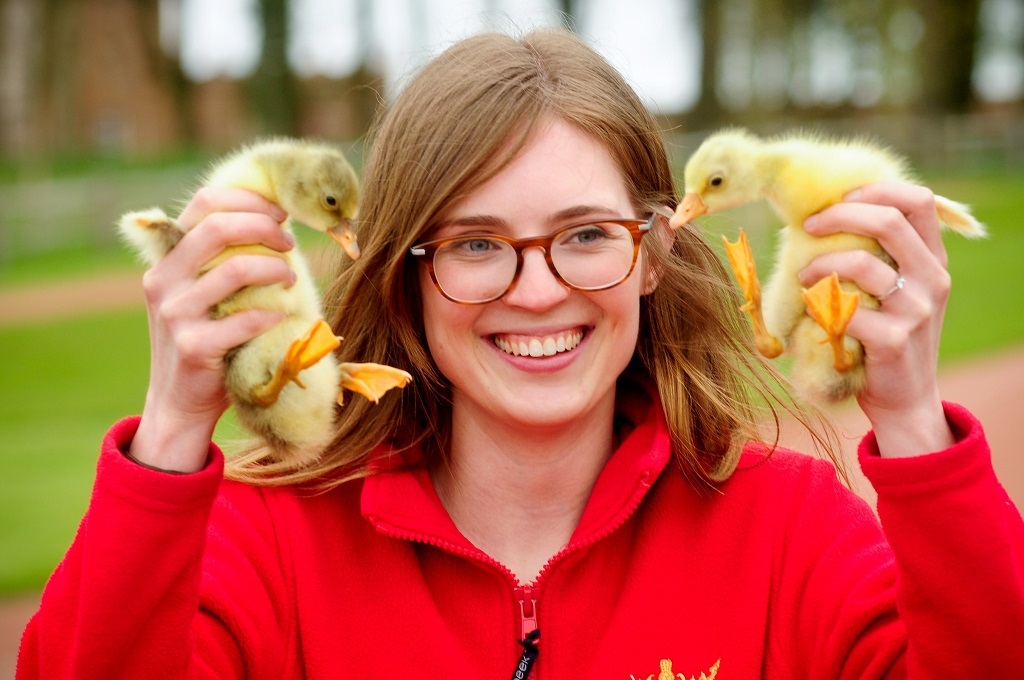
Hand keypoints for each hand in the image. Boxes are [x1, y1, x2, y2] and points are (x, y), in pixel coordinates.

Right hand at [129, 188, 295, 472]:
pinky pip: (245, 319)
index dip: (248, 199)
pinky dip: (271, 313)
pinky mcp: (193, 346)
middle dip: (264, 227)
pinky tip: (281, 314)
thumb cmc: (206, 338)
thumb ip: (223, 259)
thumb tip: (278, 222)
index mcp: (167, 258)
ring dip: (275, 269)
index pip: (204, 203)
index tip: (281, 212)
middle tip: (290, 242)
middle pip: (218, 227)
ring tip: (291, 278)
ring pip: (236, 269)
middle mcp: (163, 280)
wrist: (179, 401)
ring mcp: (175, 313)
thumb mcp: (202, 292)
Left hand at [799, 181, 954, 456]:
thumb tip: (827, 215)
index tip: (839, 198)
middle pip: (888, 222)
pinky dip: (820, 306)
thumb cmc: (889, 335)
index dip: (876, 190)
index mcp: (933, 260)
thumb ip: (881, 257)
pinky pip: (846, 310)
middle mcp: (932, 279)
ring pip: (861, 264)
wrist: (905, 398)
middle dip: (839, 215)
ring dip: (820, 265)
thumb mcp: (898, 291)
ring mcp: (915, 310)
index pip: (917, 201)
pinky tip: (812, 313)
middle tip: (808, 225)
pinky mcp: (893, 340)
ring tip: (803, 277)